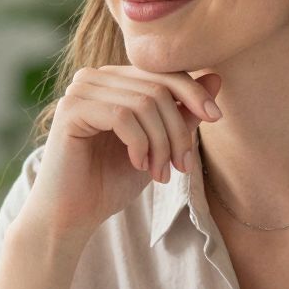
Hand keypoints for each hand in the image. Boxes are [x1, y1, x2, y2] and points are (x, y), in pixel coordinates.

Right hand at [23, 66, 222, 246]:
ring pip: (144, 102)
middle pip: (158, 87)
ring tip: (160, 173)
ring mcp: (80, 90)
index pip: (163, 72)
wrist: (72, 216)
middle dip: (178, 130)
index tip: (216, 117)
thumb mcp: (158, 146)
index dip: (194, 91)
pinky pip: (123, 116)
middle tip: (182, 166)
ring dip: (162, 143)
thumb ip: (183, 114)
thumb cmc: (111, 181)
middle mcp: (95, 77)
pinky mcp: (71, 109)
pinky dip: (140, 144)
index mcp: (114, 80)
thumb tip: (217, 78)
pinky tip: (138, 165)